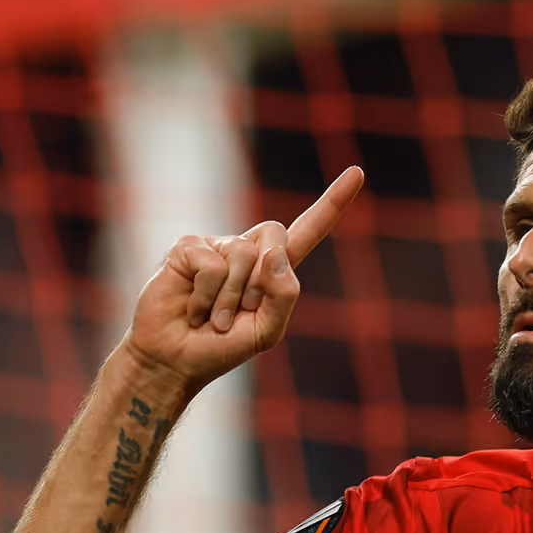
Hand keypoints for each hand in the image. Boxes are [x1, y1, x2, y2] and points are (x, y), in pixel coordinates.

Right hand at [122, 166, 363, 387]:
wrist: (175, 360)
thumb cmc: (221, 347)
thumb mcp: (266, 332)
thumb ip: (283, 296)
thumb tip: (274, 254)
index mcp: (274, 269)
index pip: (308, 230)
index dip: (333, 203)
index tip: (358, 172)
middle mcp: (247, 250)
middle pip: (277, 235)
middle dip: (263, 280)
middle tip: (241, 313)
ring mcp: (216, 246)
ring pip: (244, 256)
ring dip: (231, 299)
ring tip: (213, 319)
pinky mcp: (188, 248)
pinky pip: (213, 265)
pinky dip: (206, 297)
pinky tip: (193, 310)